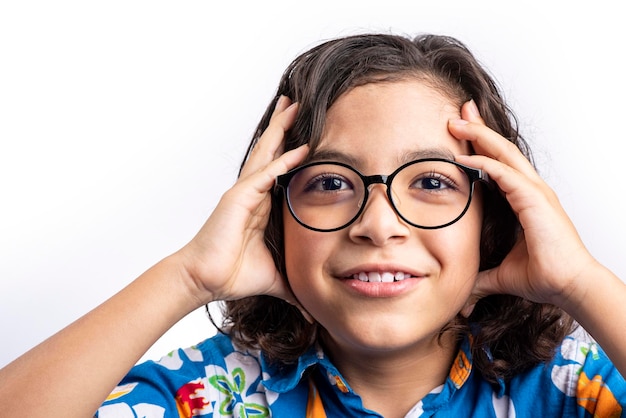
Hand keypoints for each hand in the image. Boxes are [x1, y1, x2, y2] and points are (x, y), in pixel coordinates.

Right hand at [176, 96, 309, 310]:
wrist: (206, 280)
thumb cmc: (234, 275)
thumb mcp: (275, 276)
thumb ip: (293, 285)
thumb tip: (309, 307)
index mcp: (260, 205)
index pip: (278, 170)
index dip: (290, 150)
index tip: (307, 134)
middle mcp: (251, 193)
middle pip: (271, 152)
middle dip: (284, 128)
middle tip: (296, 103)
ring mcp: (244, 193)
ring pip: (266, 154)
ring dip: (281, 130)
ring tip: (292, 106)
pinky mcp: (238, 199)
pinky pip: (264, 175)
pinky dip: (282, 162)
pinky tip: (299, 149)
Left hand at [448, 100, 597, 313]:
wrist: (569, 286)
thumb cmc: (545, 275)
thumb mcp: (502, 274)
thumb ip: (481, 276)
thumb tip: (464, 288)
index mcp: (525, 199)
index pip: (499, 165)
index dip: (480, 147)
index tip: (461, 133)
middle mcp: (531, 190)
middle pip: (501, 150)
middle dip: (479, 130)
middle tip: (458, 113)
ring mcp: (535, 191)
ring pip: (503, 154)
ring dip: (479, 136)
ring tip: (456, 121)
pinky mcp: (535, 199)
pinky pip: (504, 174)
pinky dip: (482, 162)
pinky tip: (461, 157)